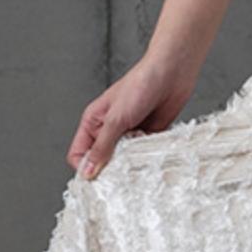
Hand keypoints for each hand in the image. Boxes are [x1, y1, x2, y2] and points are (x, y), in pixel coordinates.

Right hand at [67, 53, 197, 179]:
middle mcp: (109, 129)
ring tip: (139, 154)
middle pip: (102, 160)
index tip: (97, 179)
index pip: (79, 153)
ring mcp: (129, 133)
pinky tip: (153, 150)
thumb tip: (87, 171)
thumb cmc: (141, 84)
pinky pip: (144, 155)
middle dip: (110, 168)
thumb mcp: (117, 118)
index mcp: (94, 122)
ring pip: (124, 160)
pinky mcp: (149, 135)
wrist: (173, 72)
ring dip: (132, 162)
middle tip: (122, 172)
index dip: (84, 167)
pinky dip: (147, 157)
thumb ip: (102, 146)